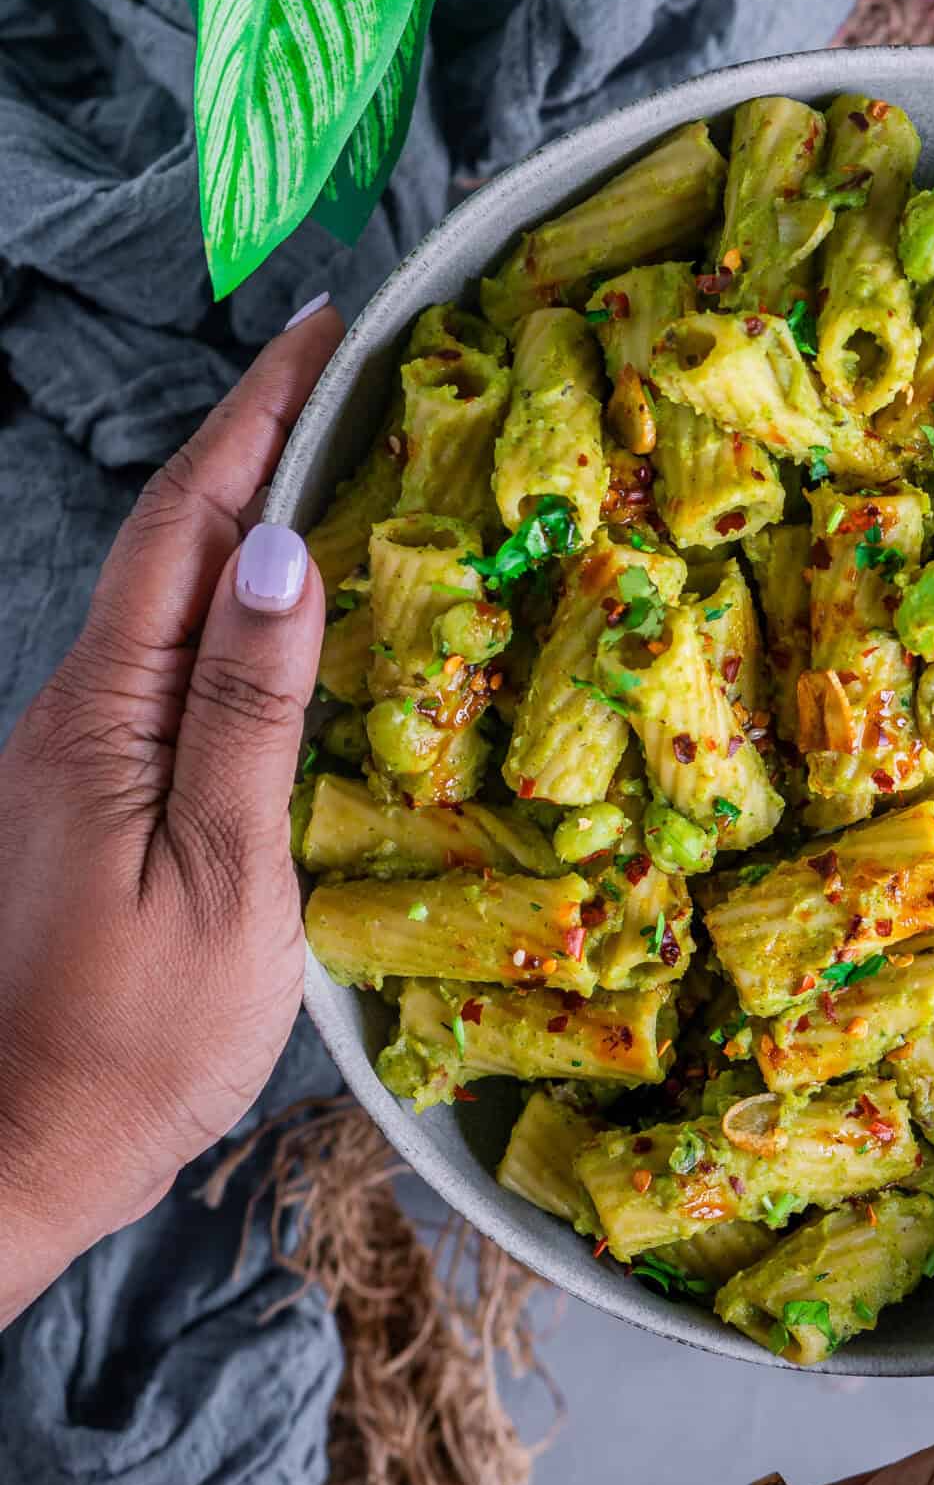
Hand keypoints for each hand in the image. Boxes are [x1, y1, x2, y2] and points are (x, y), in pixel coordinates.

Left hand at [0, 298, 342, 1324]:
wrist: (18, 1155)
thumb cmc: (135, 1040)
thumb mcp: (223, 877)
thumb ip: (249, 710)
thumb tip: (284, 552)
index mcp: (105, 714)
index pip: (191, 524)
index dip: (257, 416)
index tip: (324, 328)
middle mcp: (77, 709)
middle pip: (175, 539)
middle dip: (257, 436)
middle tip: (350, 365)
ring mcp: (78, 752)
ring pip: (171, 595)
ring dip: (250, 510)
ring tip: (338, 451)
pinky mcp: (91, 794)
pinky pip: (171, 658)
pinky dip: (236, 598)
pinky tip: (288, 603)